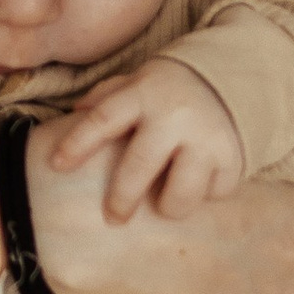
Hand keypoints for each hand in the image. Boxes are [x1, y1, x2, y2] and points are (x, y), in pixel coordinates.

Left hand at [48, 62, 245, 221]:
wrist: (237, 75)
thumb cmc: (172, 89)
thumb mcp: (140, 81)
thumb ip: (109, 96)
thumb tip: (73, 113)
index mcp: (143, 93)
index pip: (103, 119)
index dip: (77, 144)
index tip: (56, 165)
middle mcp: (174, 116)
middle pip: (138, 167)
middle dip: (122, 199)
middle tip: (114, 218)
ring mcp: (206, 137)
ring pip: (179, 195)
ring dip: (169, 205)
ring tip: (167, 202)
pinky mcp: (233, 157)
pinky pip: (213, 193)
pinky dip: (206, 192)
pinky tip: (203, 178)